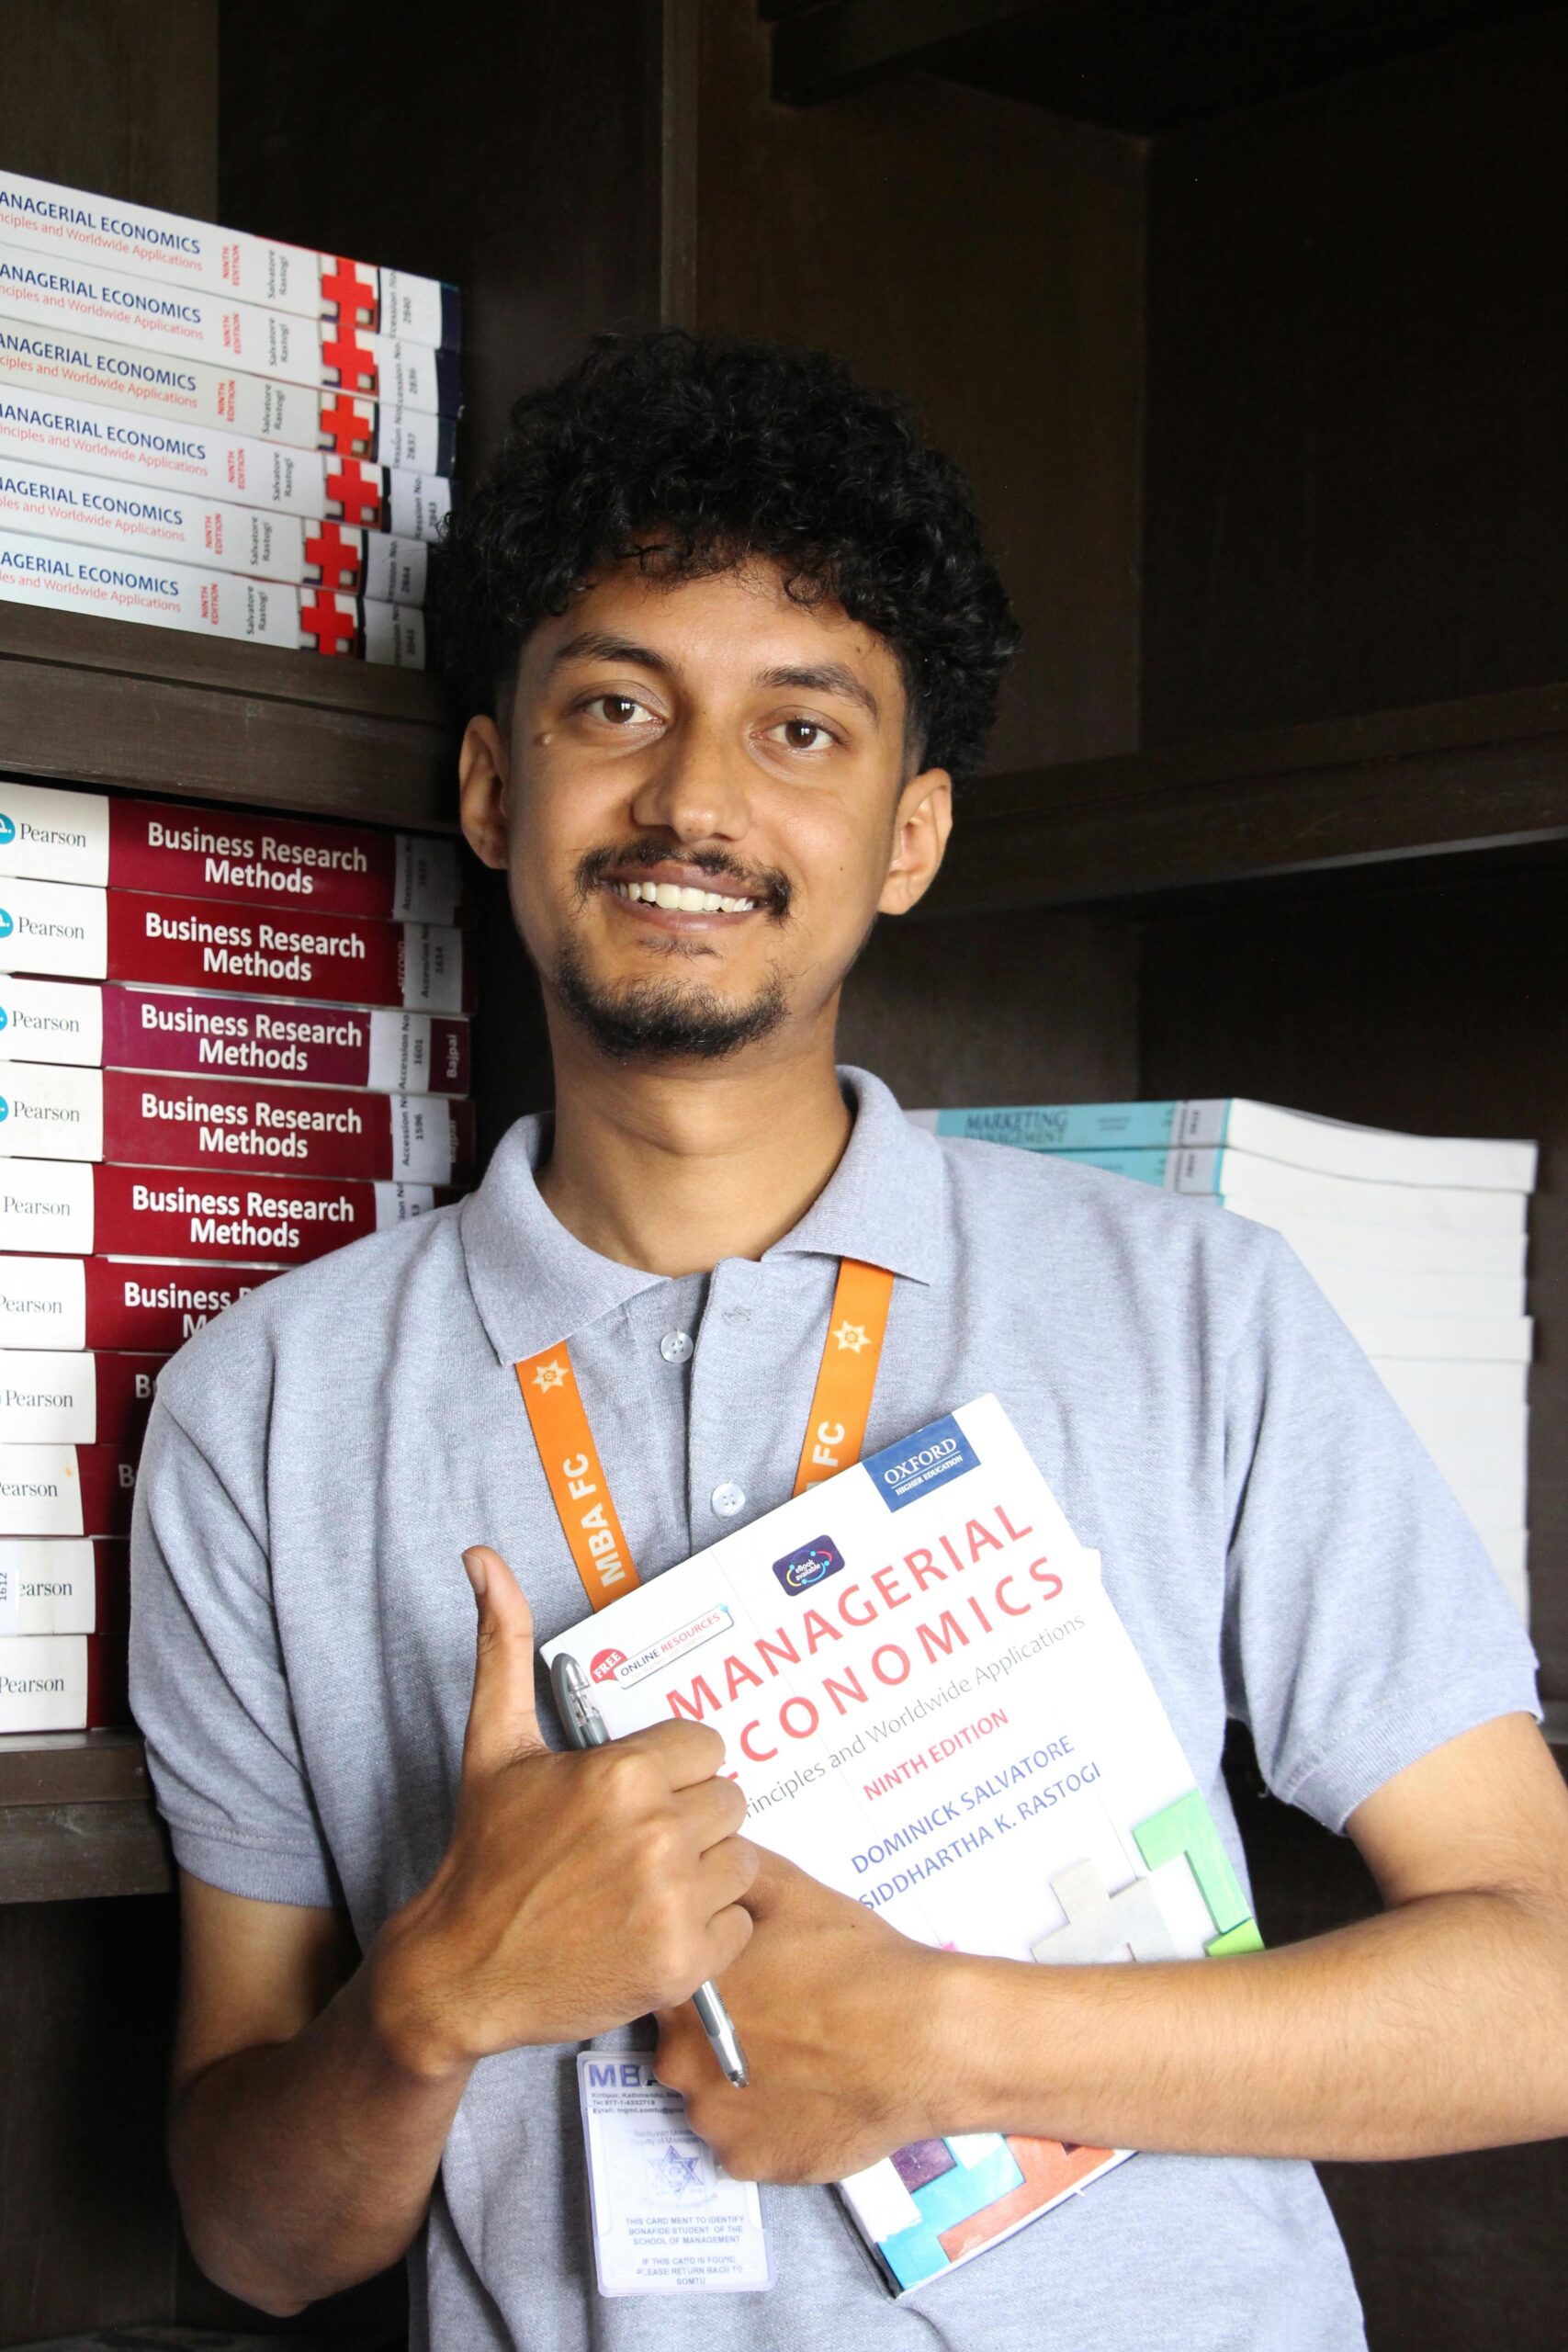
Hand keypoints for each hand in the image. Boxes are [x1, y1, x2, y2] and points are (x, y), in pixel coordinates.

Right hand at [369, 1544, 758, 2076]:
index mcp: (623, 1772)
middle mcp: (656, 1831)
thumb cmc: (484, 1855)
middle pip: (730, 1800)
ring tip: (643, 1886)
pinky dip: (707, 1931)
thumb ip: (502, 1645)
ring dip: (704, 1873)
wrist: (461, 1972)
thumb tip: (482, 1556)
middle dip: (691, 1817)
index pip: (707, 1745)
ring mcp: (674, 1901)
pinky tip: (652, 1928)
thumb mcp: (494, 1744)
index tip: (633, 1796)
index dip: (673, 1768)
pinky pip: (740, 1923)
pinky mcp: (684, 1964)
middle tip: (637, 1845)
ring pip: (741, 1860)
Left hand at [654, 1850, 962, 2181]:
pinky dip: (767, 2125)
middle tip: (778, 2016)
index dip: (701, 1979)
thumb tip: (707, 1853)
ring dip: (740, 2082)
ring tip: (799, 2057)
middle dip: (717, 2032)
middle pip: (682, 2045)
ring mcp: (712, 2121)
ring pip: (711, 2098)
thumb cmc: (855, 1962)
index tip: (740, 1979)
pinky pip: (743, 2144)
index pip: (662, 1983)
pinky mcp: (749, 2165)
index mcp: (683, 1992)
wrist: (921, 2038)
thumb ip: (733, 1871)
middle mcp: (680, 2062)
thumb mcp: (789, 1889)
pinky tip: (807, 2094)